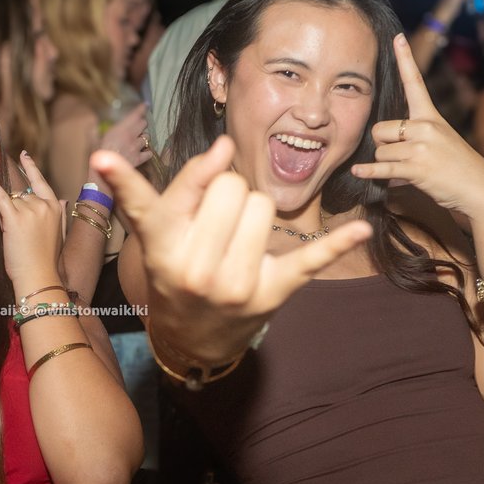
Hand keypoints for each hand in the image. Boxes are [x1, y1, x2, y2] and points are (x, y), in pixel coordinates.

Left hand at [0, 152, 64, 289]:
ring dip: (6, 213)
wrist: (40, 277)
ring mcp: (30, 210)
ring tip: (14, 235)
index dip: (31, 167)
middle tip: (17, 230)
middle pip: (21, 194)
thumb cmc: (47, 261)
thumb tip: (64, 200)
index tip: (24, 155)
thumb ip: (61, 214)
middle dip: (14, 208)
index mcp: (55, 207)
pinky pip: (0, 197)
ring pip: (10, 201)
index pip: (41, 182)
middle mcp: (44, 204)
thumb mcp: (59, 234)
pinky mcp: (15, 218)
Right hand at [93, 135, 371, 363]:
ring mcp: (235, 284)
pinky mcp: (273, 294)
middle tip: (216, 220)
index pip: (159, 199)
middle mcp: (195, 267)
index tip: (123, 157)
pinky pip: (308, 258)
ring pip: (264, 205)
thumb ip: (184, 185)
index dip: (145, 176)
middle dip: (227, 192)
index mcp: (162, 247)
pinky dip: (335, 245)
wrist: (193, 337)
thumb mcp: (162, 233)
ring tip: (237, 238)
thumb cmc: (176, 269)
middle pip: (230, 188)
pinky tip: (360, 230)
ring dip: (255, 211)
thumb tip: (223, 146)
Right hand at [98, 103, 152, 170]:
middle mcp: (131, 136)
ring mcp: (136, 148)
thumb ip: (93, 131)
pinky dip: (147, 152)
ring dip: (144, 137)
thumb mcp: (92, 141)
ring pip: (147, 138)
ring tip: (139, 138)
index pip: (135, 115)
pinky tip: (144, 152)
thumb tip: (91, 124)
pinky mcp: (138, 160)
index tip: (145, 105)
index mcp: (120, 129)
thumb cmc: (95, 157)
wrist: (102, 176)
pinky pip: (148, 153)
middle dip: (142, 124)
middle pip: (143, 124)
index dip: (142, 109)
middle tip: (138, 125)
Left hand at [352, 34, 483, 218]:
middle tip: (399, 156)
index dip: (405, 59)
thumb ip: (414, 138)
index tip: (398, 37)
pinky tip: (358, 172)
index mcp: (432, 116)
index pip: (415, 83)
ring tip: (406, 171)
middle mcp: (426, 127)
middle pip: (380, 129)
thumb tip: (384, 148)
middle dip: (382, 145)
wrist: (480, 189)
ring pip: (379, 151)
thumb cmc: (456, 168)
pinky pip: (382, 167)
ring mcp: (422, 146)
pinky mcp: (417, 167)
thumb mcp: (440, 142)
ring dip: (385, 164)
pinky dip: (368, 172)